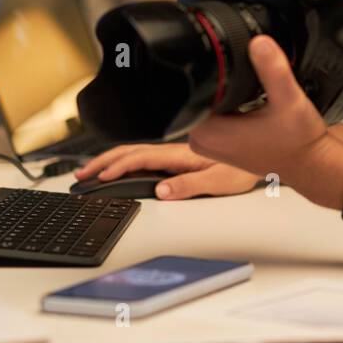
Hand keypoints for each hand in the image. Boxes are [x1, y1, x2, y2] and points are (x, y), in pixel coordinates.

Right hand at [73, 142, 260, 199]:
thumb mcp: (218, 181)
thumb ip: (189, 186)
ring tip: (91, 172)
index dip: (116, 166)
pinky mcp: (178, 160)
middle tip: (81, 175)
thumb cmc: (244, 168)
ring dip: (110, 161)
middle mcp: (175, 151)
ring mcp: (175, 155)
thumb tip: (161, 191)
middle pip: (130, 152)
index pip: (140, 158)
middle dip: (102, 162)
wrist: (262, 154)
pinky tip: (118, 169)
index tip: (99, 176)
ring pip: (135, 153)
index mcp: (181, 154)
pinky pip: (144, 158)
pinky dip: (124, 162)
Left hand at [183, 35, 331, 188]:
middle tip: (253, 93)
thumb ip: (273, 70)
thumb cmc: (299, 141)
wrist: (310, 164)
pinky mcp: (218, 144)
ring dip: (226, 94)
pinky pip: (213, 114)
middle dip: (221, 83)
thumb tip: (259, 43)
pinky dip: (230, 105)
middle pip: (196, 93)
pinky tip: (251, 107)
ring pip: (206, 102)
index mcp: (209, 132)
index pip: (189, 88)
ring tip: (254, 102)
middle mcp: (202, 141)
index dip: (210, 72)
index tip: (238, 76)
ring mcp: (208, 144)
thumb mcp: (289, 100)